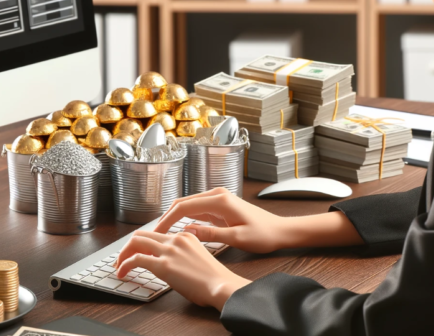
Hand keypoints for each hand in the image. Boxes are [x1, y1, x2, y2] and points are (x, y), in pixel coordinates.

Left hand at [114, 230, 249, 309]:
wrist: (222, 286)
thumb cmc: (214, 279)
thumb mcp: (198, 258)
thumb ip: (182, 255)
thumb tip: (167, 264)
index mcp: (185, 236)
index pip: (156, 234)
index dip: (142, 244)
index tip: (136, 253)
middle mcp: (176, 239)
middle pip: (142, 234)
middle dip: (128, 246)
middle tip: (122, 258)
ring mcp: (169, 250)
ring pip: (135, 242)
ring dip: (123, 254)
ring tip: (119, 266)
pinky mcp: (163, 265)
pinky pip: (136, 259)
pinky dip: (125, 265)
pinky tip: (122, 273)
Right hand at [153, 188, 288, 253]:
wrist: (279, 230)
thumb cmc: (262, 235)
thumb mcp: (236, 238)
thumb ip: (211, 234)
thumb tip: (188, 231)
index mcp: (220, 201)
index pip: (184, 206)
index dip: (167, 219)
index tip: (156, 232)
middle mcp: (217, 195)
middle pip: (183, 203)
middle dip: (166, 217)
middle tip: (153, 233)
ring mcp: (218, 198)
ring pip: (188, 205)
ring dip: (174, 217)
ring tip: (161, 233)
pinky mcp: (220, 205)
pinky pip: (197, 210)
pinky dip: (185, 218)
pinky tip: (178, 229)